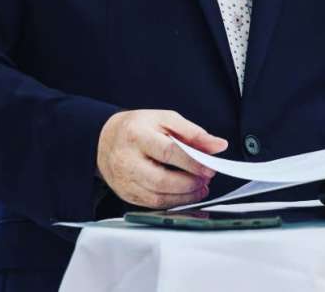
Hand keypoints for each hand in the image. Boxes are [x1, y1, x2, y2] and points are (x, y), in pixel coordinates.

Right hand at [96, 110, 228, 208]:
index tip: (210, 167)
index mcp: (136, 135)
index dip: (192, 162)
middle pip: (161, 179)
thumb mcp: (165, 119)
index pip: (167, 152)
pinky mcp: (126, 194)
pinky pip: (153, 205)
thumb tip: (218, 145)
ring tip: (200, 187)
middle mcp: (126, 160)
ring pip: (157, 196)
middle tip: (206, 178)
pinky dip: (174, 202)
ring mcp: (124, 180)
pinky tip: (186, 195)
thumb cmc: (139, 127)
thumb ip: (193, 133)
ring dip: (185, 196)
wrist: (106, 139)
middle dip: (189, 183)